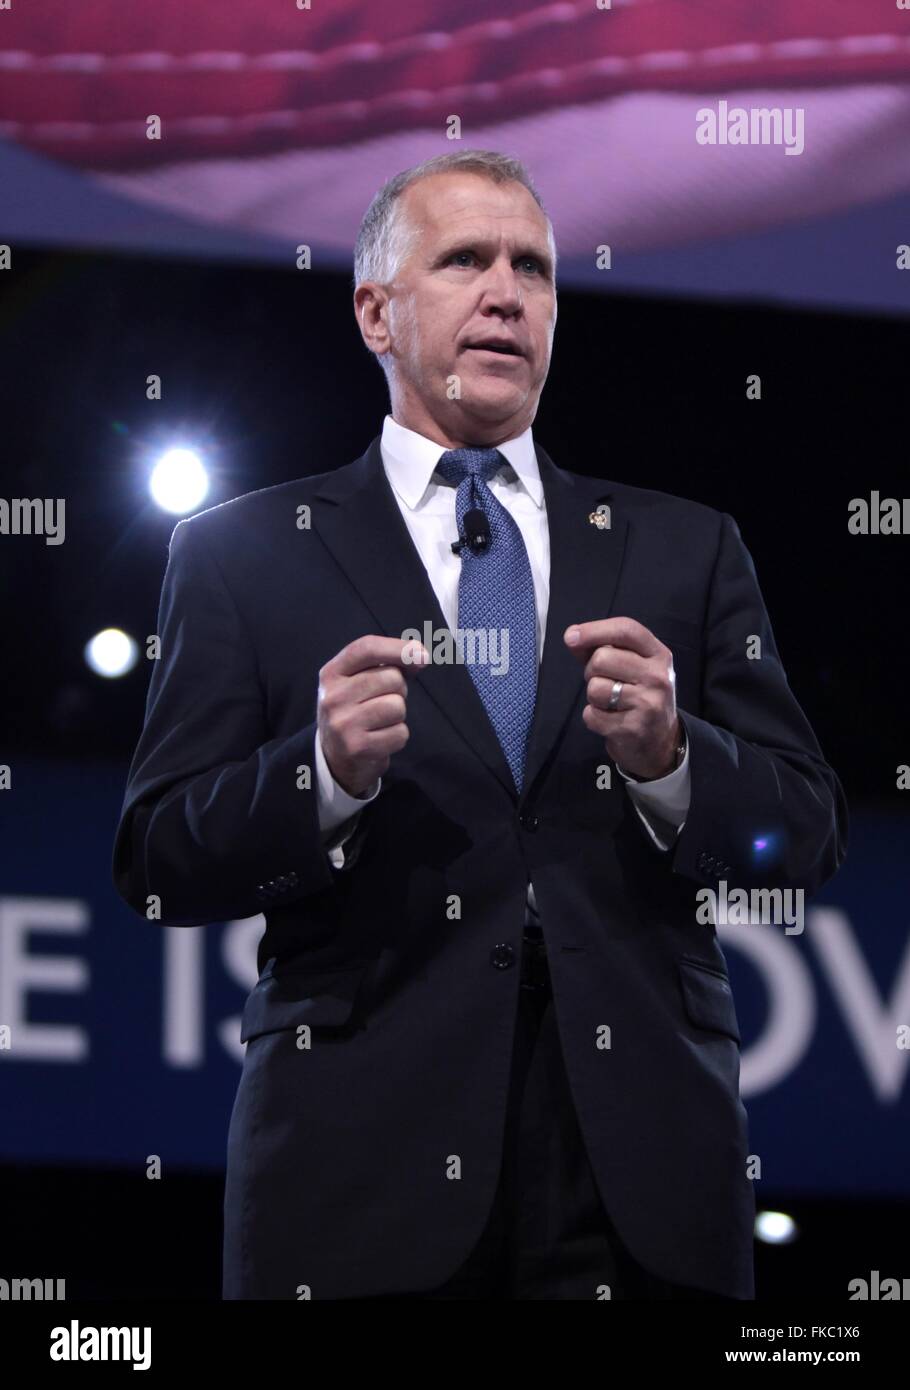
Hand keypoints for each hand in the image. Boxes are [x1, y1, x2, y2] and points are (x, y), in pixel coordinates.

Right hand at [318, 635, 429, 796]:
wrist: (335, 755)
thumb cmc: (355, 710)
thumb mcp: (356, 681)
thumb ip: (385, 663)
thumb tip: (419, 655)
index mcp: (331, 673)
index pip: (366, 648)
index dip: (398, 648)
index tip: (422, 655)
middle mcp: (333, 697)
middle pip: (391, 678)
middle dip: (398, 689)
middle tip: (382, 701)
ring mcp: (343, 723)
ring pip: (397, 706)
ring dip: (398, 714)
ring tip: (380, 720)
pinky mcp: (357, 748)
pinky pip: (400, 733)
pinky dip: (397, 736)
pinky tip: (381, 738)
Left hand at [564, 617, 679, 779]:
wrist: (660, 742)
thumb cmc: (638, 696)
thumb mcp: (632, 667)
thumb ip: (602, 648)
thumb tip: (572, 637)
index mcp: (659, 654)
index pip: (626, 629)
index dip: (595, 629)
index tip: (571, 636)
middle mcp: (658, 676)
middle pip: (602, 658)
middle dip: (591, 671)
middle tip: (605, 682)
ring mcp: (648, 703)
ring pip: (595, 688)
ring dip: (593, 697)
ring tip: (610, 703)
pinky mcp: (633, 728)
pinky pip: (591, 715)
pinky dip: (593, 718)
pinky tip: (610, 721)